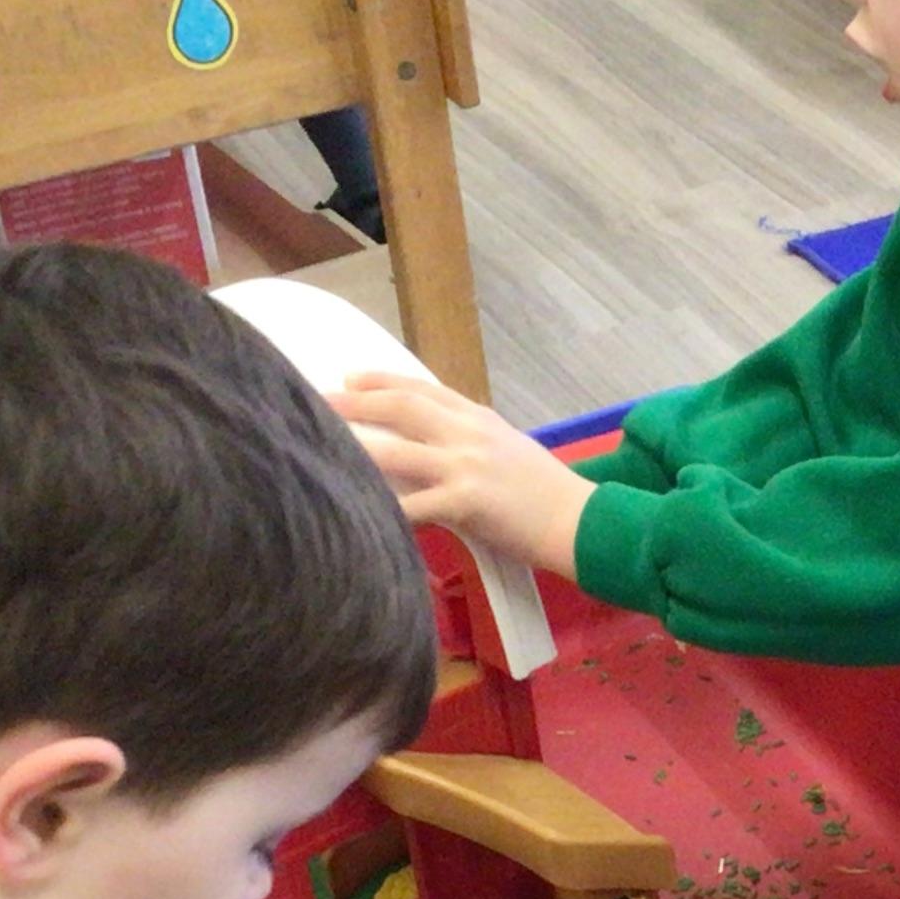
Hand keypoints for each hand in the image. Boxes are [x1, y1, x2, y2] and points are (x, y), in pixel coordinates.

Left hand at [335, 373, 594, 578]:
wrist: (582, 521)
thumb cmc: (549, 493)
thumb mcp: (510, 451)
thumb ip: (473, 442)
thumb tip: (436, 445)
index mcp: (480, 419)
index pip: (424, 389)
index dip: (383, 381)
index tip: (350, 378)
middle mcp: (469, 434)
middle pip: (402, 408)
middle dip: (356, 403)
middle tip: (317, 401)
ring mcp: (466, 465)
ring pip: (397, 451)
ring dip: (356, 449)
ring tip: (320, 449)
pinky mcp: (467, 501)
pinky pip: (414, 506)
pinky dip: (384, 510)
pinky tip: (357, 513)